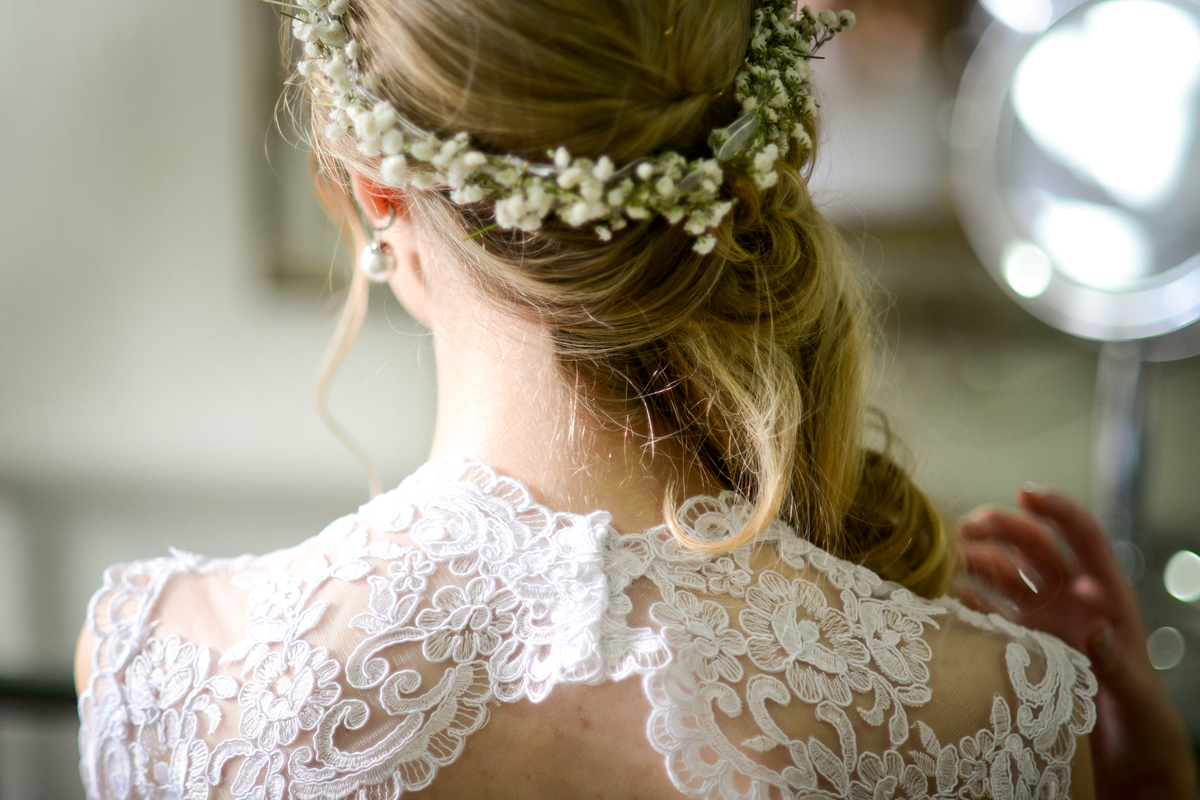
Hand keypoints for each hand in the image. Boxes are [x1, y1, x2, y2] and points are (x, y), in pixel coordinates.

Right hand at [957, 486, 1197, 799]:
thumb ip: (1115, 659)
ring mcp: (1042, 622)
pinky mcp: (1018, 646)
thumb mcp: (1138, 697)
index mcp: (1107, 602)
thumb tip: (1093, 619)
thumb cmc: (1145, 733)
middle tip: (971, 526)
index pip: (1084, 540)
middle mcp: (1071, 603)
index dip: (1058, 512)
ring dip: (979, 559)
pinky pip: (987, 611)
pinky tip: (948, 594)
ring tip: (953, 559)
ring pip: (1006, 573)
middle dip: (1004, 528)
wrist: (1125, 772)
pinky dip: (966, 598)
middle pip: (1035, 549)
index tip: (1026, 494)